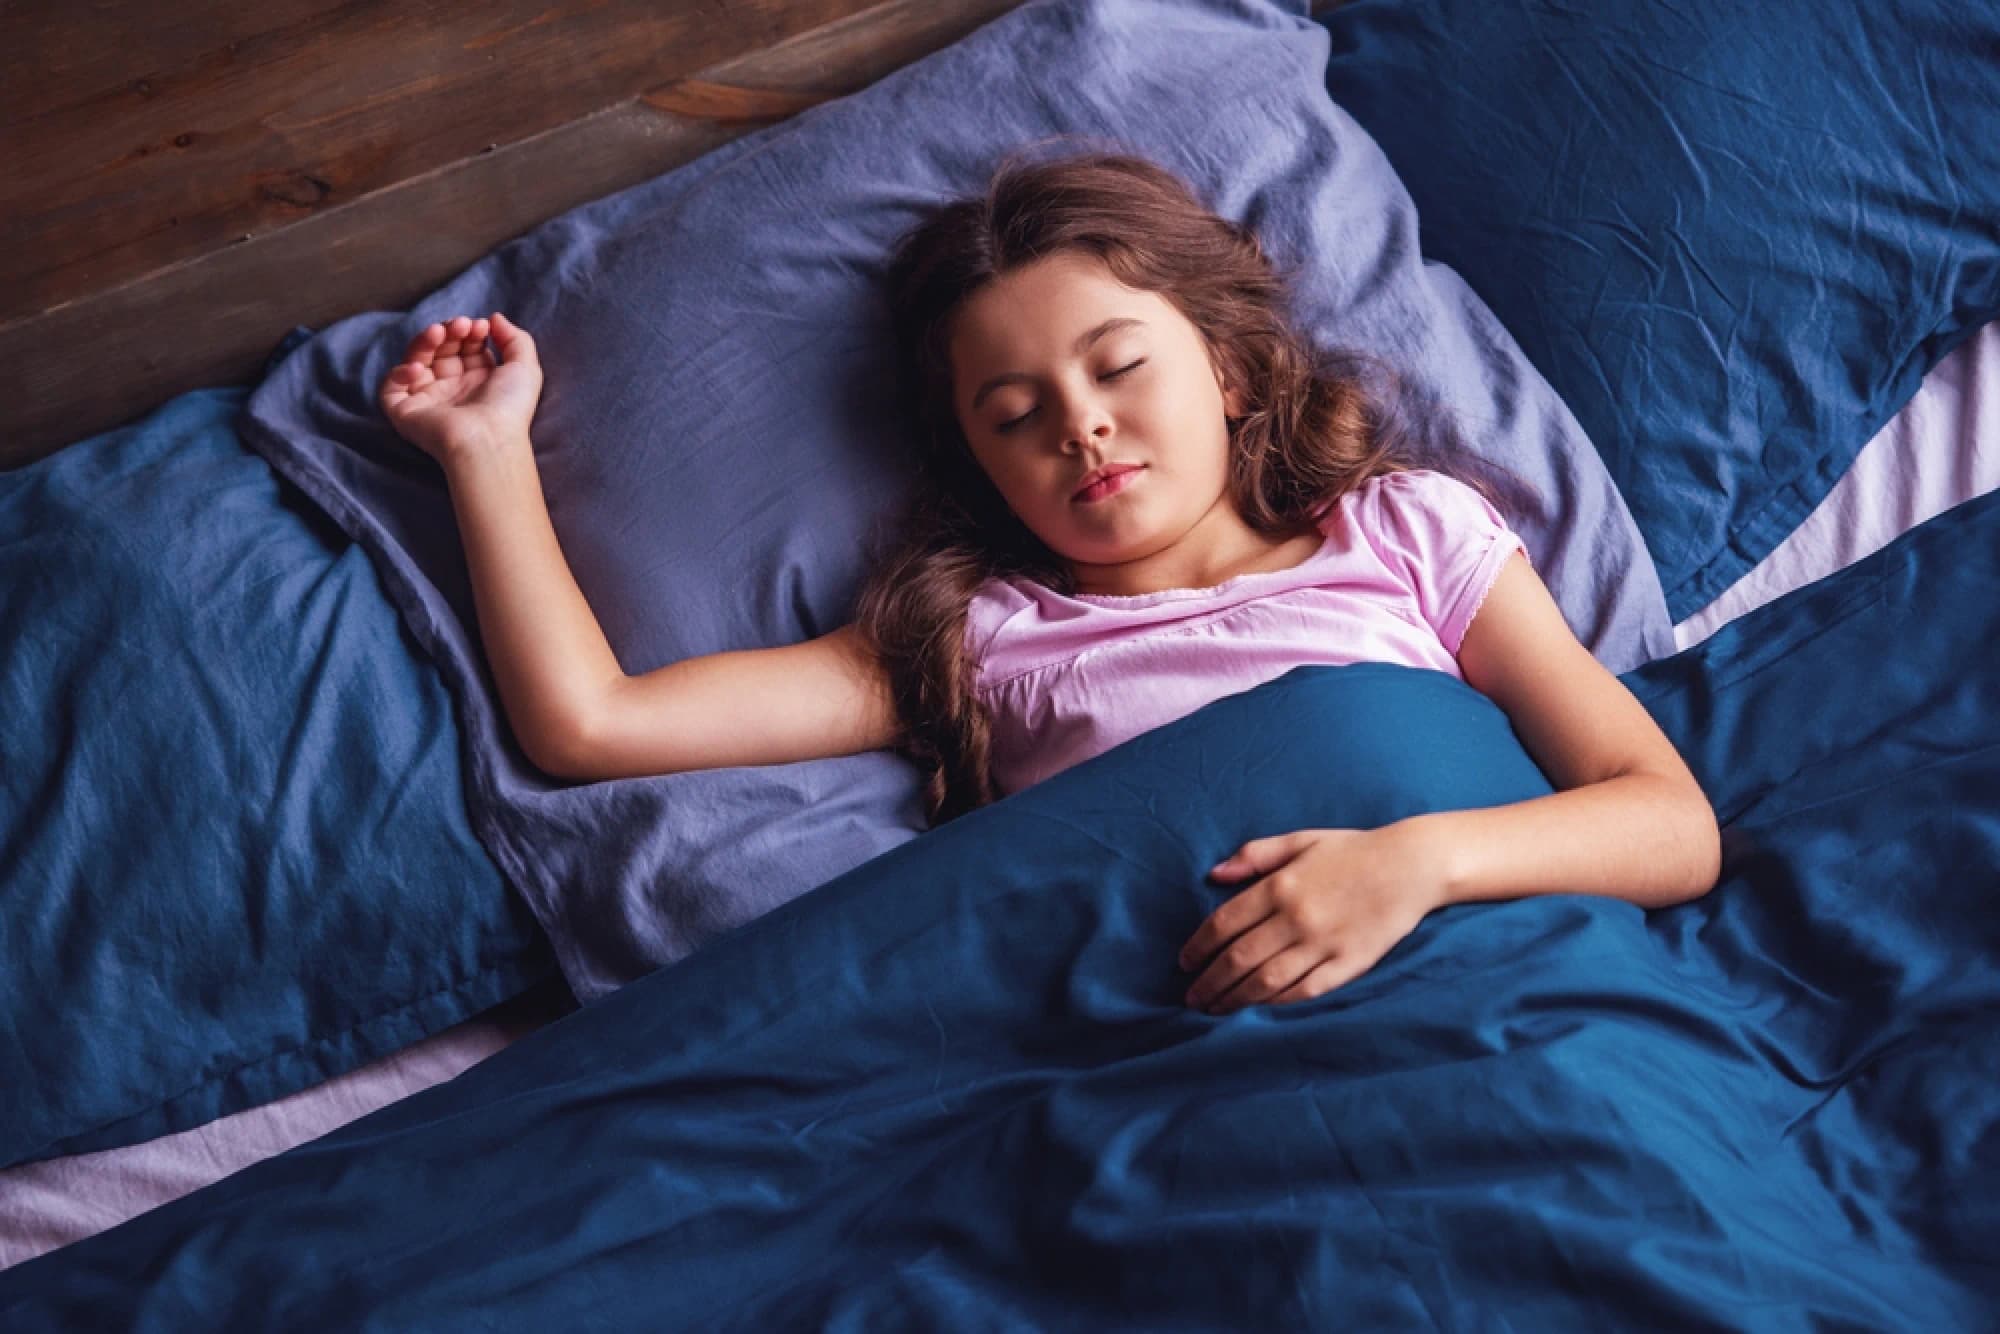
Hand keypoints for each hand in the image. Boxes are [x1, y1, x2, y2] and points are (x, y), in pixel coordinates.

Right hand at [378, 312, 543, 464]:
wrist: (487, 440)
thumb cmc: (509, 408)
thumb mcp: (525, 367)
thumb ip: (515, 338)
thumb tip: (494, 318)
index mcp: (479, 381)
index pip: (465, 347)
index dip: (469, 331)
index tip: (479, 325)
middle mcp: (453, 390)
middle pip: (441, 349)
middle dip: (449, 331)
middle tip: (460, 325)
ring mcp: (428, 400)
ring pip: (415, 360)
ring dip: (424, 341)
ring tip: (439, 332)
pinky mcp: (405, 412)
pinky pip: (391, 388)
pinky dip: (400, 372)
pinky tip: (419, 369)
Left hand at [1179, 823, 1449, 1013]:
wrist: (1411, 866)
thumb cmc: (1351, 850)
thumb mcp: (1299, 841)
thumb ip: (1254, 856)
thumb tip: (1213, 874)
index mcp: (1280, 885)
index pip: (1224, 923)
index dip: (1198, 947)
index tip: (1184, 964)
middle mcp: (1296, 917)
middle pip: (1238, 958)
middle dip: (1210, 982)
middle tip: (1191, 999)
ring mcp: (1323, 943)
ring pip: (1266, 980)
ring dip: (1235, 999)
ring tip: (1215, 1010)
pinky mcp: (1349, 964)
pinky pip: (1304, 990)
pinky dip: (1275, 1003)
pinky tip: (1257, 1009)